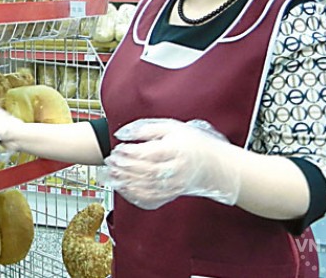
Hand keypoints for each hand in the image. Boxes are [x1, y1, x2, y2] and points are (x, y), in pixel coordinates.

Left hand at [101, 119, 242, 209]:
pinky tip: (123, 187)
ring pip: (145, 187)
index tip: (117, 149)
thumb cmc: (191, 141)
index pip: (148, 154)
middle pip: (145, 171)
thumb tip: (121, 134)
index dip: (129, 153)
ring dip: (125, 181)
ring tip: (111, 173)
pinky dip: (134, 195)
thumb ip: (145, 128)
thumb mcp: (171, 127)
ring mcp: (175, 185)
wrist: (215, 164)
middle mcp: (176, 170)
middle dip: (124, 167)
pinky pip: (150, 199)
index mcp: (175, 150)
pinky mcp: (172, 194)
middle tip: (110, 161)